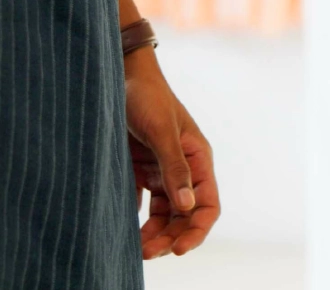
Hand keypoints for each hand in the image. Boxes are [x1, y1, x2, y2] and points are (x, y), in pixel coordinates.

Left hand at [125, 49, 219, 258]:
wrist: (120, 77)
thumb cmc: (147, 98)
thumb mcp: (162, 132)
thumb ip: (175, 168)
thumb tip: (187, 207)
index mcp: (198, 159)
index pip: (207, 204)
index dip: (197, 230)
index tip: (178, 250)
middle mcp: (184, 168)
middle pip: (185, 214)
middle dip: (171, 237)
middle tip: (146, 254)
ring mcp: (162, 170)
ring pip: (164, 213)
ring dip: (154, 232)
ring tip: (134, 248)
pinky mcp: (141, 169)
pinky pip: (143, 202)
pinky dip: (137, 219)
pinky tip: (123, 230)